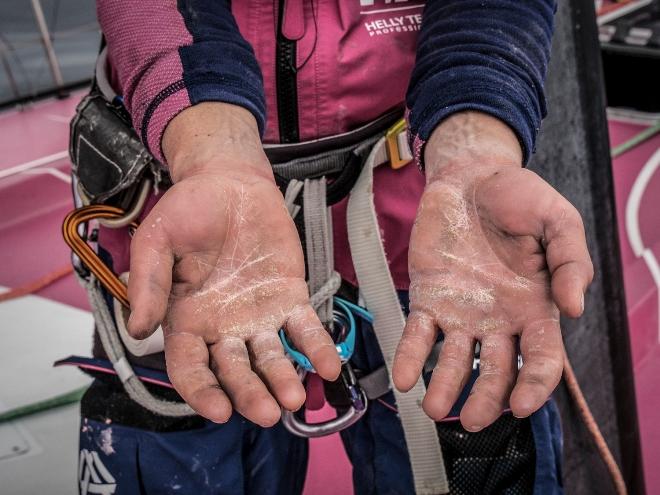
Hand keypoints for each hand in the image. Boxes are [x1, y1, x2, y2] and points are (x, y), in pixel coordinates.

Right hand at [127, 103, 339, 425]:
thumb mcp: (158, 241)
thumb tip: (138, 329)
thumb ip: (148, 283)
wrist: (230, 183)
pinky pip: (305, 329)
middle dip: (250, 394)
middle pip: (235, 371)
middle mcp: (223, 326)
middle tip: (267, 412)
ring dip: (283, 379)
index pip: (190, 367)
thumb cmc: (188, 210)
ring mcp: (259, 315)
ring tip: (295, 399)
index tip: (219, 410)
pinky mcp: (289, 297)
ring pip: (271, 357)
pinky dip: (317, 349)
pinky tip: (329, 367)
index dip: (202, 392)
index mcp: (187, 318)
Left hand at [392, 112, 592, 430]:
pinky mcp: (428, 294)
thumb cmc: (520, 197)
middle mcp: (498, 318)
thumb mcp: (559, 222)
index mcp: (536, 306)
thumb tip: (575, 309)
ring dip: (444, 386)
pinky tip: (403, 378)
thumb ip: (572, 262)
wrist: (473, 175)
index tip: (520, 406)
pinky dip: (410, 356)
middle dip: (485, 398)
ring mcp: (461, 310)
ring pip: (454, 359)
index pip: (541, 359)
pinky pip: (418, 332)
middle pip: (496, 370)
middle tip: (470, 420)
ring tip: (433, 409)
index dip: (533, 386)